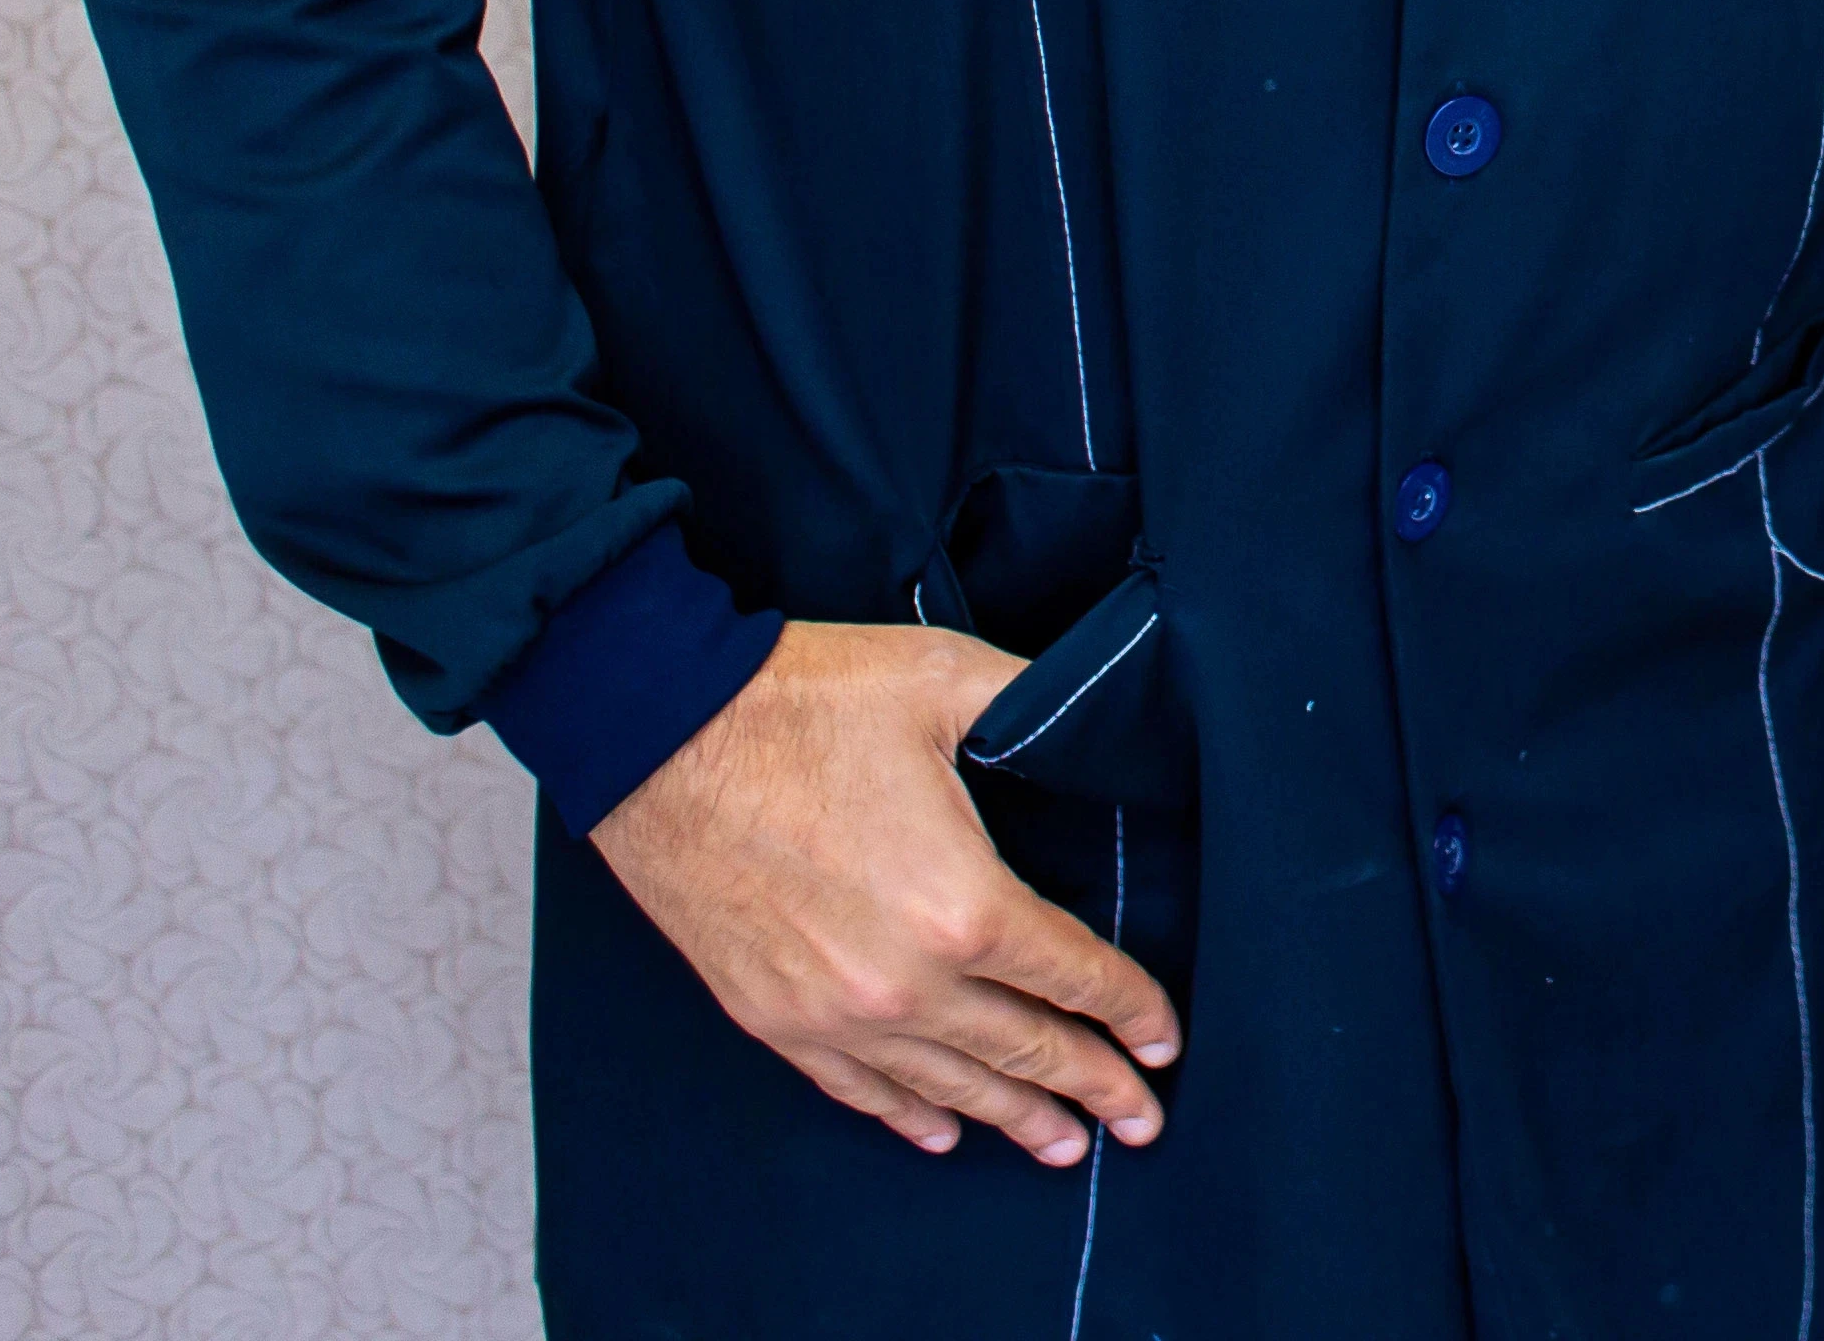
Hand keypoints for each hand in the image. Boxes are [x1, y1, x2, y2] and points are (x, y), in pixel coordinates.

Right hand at [588, 620, 1182, 1163]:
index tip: (1165, 1040)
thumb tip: (1100, 716)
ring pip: (947, 1086)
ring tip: (1064, 1145)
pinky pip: (859, 1086)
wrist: (657, 732)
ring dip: (1013, 1118)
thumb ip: (1038, 707)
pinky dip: (908, 1113)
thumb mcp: (949, 679)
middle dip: (1094, 1088)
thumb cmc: (802, 701)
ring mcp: (833, 1009)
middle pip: (1024, 1050)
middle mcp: (903, 980)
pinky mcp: (774, 1016)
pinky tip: (942, 1131)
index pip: (1074, 977)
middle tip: (1142, 1123)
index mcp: (963, 904)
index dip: (1131, 1012)